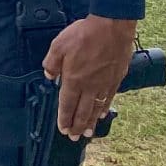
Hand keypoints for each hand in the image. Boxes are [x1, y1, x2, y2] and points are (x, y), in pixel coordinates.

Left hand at [43, 15, 139, 139]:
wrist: (111, 28)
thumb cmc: (84, 35)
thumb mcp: (58, 45)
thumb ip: (51, 63)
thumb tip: (48, 76)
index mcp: (73, 79)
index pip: (67, 104)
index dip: (64, 118)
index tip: (62, 129)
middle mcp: (89, 86)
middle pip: (82, 111)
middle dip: (76, 126)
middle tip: (73, 137)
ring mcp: (104, 83)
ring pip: (96, 108)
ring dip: (90, 122)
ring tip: (87, 133)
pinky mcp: (116, 79)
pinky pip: (109, 98)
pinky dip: (104, 108)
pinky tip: (102, 114)